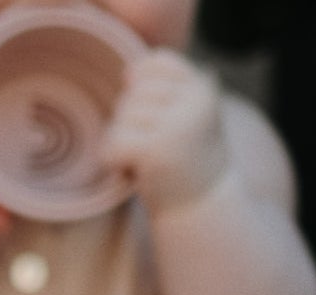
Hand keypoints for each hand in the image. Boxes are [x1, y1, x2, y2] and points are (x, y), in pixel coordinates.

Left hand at [100, 50, 230, 212]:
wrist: (202, 209)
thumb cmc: (188, 160)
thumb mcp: (187, 115)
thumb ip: (165, 89)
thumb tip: (128, 70)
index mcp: (203, 87)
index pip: (156, 63)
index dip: (142, 88)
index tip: (154, 119)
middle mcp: (194, 101)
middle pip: (134, 92)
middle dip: (131, 121)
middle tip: (151, 148)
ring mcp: (177, 125)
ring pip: (121, 118)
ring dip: (123, 143)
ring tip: (146, 161)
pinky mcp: (156, 151)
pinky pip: (112, 143)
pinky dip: (114, 161)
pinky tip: (132, 172)